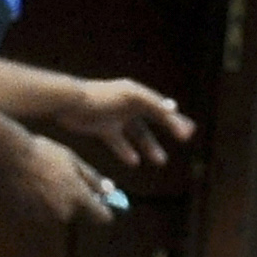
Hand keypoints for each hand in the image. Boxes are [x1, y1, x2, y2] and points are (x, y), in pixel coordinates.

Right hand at [0, 134, 115, 224]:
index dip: (104, 209)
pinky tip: (31, 185)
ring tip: (45, 179)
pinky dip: (39, 204)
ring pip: (58, 213)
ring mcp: (44, 217)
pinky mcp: (27, 217)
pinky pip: (40, 213)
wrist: (8, 158)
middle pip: (78, 213)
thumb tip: (110, 191)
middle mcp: (63, 213)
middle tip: (64, 179)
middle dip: (76, 201)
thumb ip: (93, 179)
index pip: (102, 217)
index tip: (101, 201)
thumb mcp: (74, 161)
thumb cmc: (44, 155)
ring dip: (56, 202)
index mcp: (79, 198)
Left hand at [57, 78, 195, 166]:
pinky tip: (133, 162)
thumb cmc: (100, 97)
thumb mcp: (130, 98)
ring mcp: (116, 116)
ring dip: (148, 146)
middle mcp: (128, 104)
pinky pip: (119, 142)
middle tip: (184, 140)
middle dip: (168, 131)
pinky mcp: (103, 127)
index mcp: (136, 94)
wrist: (68, 102)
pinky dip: (126, 151)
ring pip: (137, 134)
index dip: (175, 121)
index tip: (188, 133)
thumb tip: (174, 108)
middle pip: (153, 119)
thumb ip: (151, 104)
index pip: (161, 109)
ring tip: (160, 160)